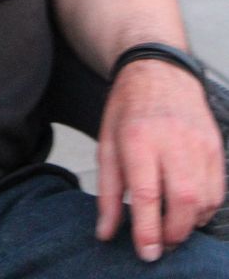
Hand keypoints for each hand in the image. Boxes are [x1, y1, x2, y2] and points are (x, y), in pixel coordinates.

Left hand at [96, 59, 224, 261]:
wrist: (159, 70)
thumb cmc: (128, 108)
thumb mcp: (106, 143)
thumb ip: (106, 191)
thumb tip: (105, 232)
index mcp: (138, 138)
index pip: (147, 194)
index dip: (148, 230)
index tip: (147, 253)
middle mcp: (172, 140)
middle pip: (182, 201)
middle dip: (173, 232)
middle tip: (160, 242)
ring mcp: (198, 142)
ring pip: (204, 200)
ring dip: (189, 223)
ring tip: (172, 223)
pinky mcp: (215, 146)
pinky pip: (217, 191)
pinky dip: (205, 208)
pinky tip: (188, 206)